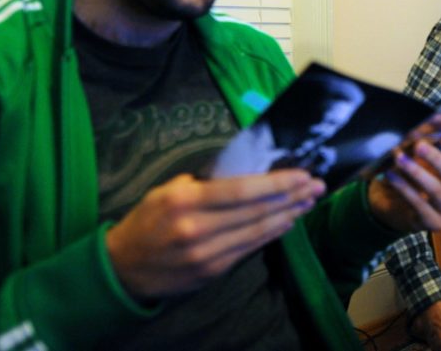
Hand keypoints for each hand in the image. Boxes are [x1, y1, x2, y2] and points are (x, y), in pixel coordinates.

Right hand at [106, 170, 324, 299]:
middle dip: (292, 197)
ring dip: (288, 215)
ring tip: (308, 202)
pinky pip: (249, 249)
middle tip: (317, 186)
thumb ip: (205, 181)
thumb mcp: (169, 189)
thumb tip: (245, 168)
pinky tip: (286, 222)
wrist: (123, 266)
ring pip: (257, 232)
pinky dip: (271, 234)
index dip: (276, 183)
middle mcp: (198, 229)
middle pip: (256, 211)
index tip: (301, 175)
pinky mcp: (212, 271)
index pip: (242, 190)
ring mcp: (206, 254)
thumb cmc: (148, 219)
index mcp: (186, 201)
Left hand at [367, 133, 440, 232]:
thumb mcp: (421, 154)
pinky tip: (391, 175)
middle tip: (418, 144)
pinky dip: (405, 188)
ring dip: (417, 172)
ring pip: (437, 191)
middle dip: (436, 159)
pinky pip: (421, 206)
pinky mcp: (433, 224)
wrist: (392, 201)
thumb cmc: (413, 173)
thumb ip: (429, 138)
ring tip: (399, 158)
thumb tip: (435, 118)